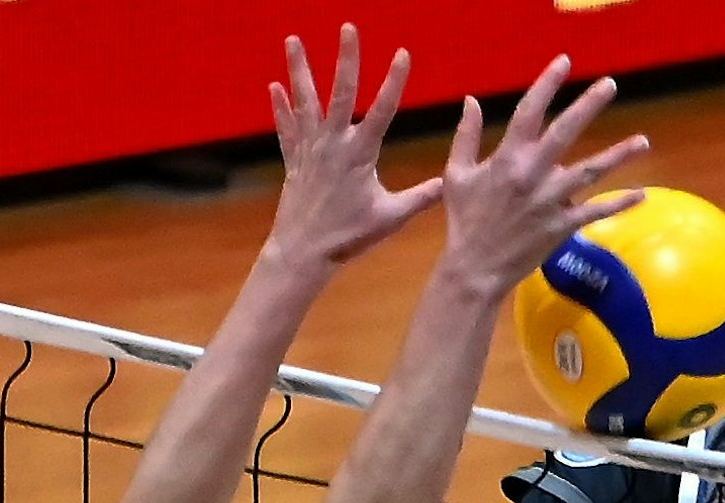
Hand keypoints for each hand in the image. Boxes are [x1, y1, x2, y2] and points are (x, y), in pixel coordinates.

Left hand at [266, 25, 444, 269]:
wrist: (303, 252)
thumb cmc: (348, 237)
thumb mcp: (391, 218)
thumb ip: (422, 197)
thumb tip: (451, 183)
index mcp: (360, 154)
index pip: (382, 110)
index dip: (394, 81)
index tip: (403, 53)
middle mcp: (333, 144)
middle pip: (340, 92)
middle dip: (346, 58)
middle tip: (348, 27)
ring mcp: (310, 150)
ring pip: (304, 101)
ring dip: (299, 69)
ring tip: (292, 39)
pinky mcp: (293, 161)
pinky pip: (286, 128)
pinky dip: (280, 108)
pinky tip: (274, 86)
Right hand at [437, 55, 650, 298]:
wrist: (475, 268)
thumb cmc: (464, 220)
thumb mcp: (457, 175)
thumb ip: (466, 136)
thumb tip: (472, 101)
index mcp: (507, 158)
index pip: (529, 112)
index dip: (547, 84)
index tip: (564, 62)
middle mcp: (533, 174)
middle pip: (566, 132)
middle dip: (589, 105)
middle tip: (610, 84)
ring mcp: (551, 200)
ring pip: (591, 172)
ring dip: (619, 155)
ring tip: (644, 141)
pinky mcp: (562, 225)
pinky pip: (595, 211)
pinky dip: (619, 204)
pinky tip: (641, 194)